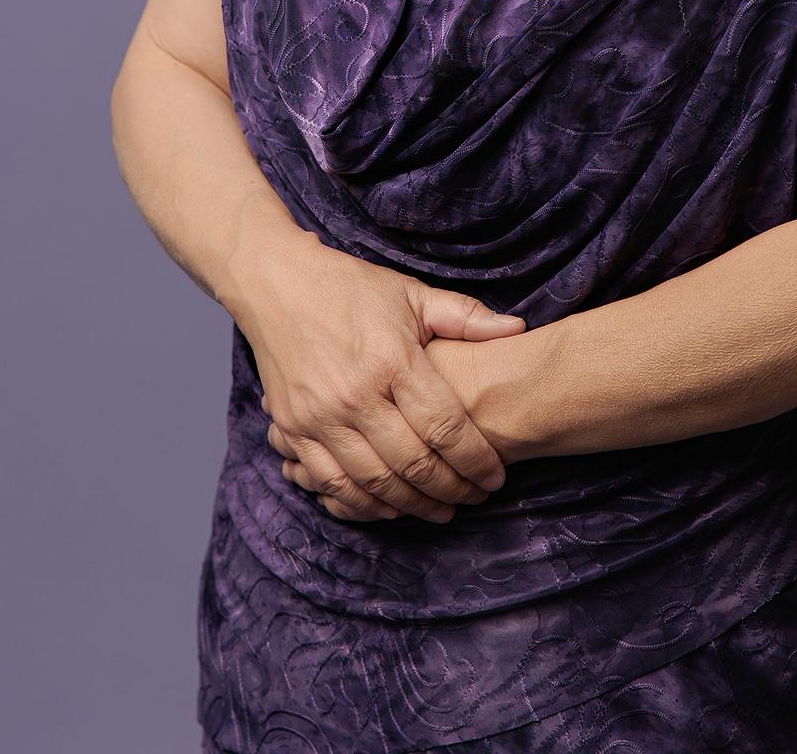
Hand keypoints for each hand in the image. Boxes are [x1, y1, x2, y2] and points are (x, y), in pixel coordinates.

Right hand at [239, 233, 525, 524]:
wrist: (278, 286)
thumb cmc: (351, 288)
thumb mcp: (411, 294)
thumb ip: (465, 317)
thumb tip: (518, 330)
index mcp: (392, 360)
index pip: (445, 427)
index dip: (476, 460)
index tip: (496, 476)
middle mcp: (355, 395)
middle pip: (413, 463)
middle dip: (451, 490)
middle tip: (475, 499)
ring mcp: (320, 418)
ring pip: (373, 484)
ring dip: (412, 506)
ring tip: (441, 511)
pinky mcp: (294, 430)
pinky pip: (331, 485)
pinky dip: (363, 504)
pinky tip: (389, 506)